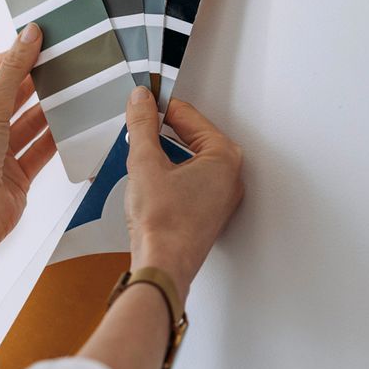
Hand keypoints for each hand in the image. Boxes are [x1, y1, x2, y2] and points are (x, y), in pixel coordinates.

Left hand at [0, 24, 54, 244]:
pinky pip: (40, 147)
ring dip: (49, 109)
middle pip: (12, 97)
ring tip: (73, 90)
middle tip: (62, 64)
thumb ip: (13, 71)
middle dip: (36, 83)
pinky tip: (73, 122)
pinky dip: (56, 136)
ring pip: (29, 122)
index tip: (40, 43)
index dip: (14, 58)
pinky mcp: (16, 172)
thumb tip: (28, 36)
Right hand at [123, 86, 244, 299]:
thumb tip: (142, 101)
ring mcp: (220, 197)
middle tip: (138, 124)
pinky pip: (189, 181)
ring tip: (138, 152)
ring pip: (189, 160)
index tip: (143, 100)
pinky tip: (147, 179)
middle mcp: (229, 176)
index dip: (161, 106)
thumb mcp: (145, 162)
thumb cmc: (164, 224)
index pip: (189, 117)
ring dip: (163, 153)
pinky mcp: (207, 213)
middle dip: (162, 130)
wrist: (162, 267)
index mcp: (224, 158)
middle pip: (192, 137)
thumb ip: (143, 125)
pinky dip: (168, 174)